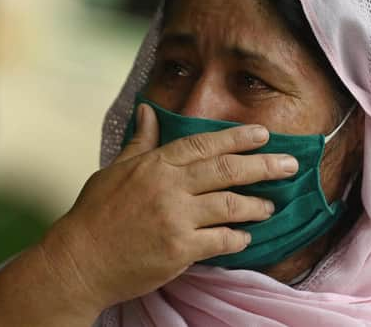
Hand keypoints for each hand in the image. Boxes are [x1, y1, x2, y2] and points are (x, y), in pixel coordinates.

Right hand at [44, 102, 298, 311]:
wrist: (80, 260)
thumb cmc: (94, 214)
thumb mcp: (114, 170)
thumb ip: (140, 142)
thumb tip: (148, 110)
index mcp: (154, 165)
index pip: (202, 144)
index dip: (236, 138)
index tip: (262, 134)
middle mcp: (168, 187)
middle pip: (226, 170)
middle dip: (263, 166)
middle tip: (290, 164)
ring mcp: (175, 218)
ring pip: (230, 205)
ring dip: (257, 205)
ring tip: (272, 206)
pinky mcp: (180, 250)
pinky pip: (221, 240)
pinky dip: (237, 238)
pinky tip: (246, 237)